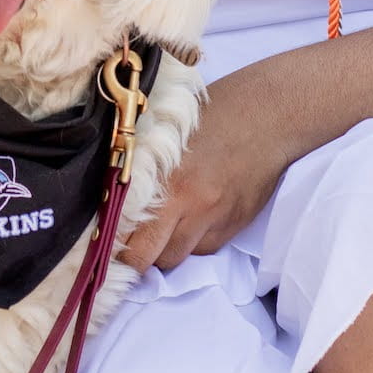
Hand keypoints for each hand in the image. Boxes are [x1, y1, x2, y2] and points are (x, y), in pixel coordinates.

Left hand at [119, 66, 290, 272]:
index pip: (124, 230)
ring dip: (165, 249)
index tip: (102, 243)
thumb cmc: (216, 113)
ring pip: (176, 258)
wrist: (270, 116)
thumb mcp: (168, 133)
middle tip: (128, 246)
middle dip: (135, 258)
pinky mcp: (233, 226)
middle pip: (148, 258)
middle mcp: (187, 206)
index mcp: (163, 180)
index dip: (111, 242)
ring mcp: (213, 221)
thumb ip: (145, 168)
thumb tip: (116, 194)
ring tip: (164, 227)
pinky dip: (194, 241)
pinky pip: (204, 249)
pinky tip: (196, 216)